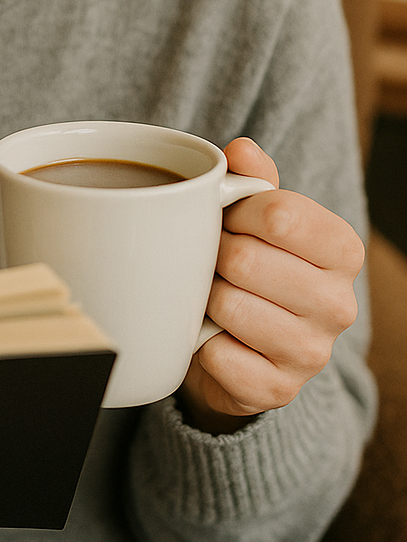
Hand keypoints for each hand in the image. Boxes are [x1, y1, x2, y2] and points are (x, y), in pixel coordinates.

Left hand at [179, 137, 364, 435]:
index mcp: (341, 249)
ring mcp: (313, 353)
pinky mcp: (278, 391)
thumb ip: (252, 178)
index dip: (235, 212)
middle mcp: (339, 304)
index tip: (228, 220)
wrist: (242, 343)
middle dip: (213, 256)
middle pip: (245, 259)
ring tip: (213, 296)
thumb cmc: (250, 264)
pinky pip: (216, 354)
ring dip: (204, 298)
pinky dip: (199, 342)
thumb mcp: (255, 216)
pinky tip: (213, 336)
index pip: (278, 214)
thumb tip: (241, 149)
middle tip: (214, 262)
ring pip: (227, 305)